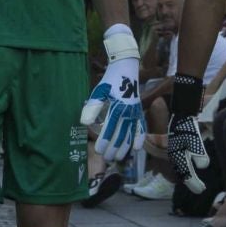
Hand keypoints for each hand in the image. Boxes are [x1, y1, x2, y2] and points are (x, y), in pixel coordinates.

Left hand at [79, 25, 142, 164]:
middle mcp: (128, 114)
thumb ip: (93, 107)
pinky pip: (141, 128)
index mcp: (117, 109)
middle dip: (113, 149)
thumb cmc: (110, 80)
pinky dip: (139, 138)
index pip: (109, 130)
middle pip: (120, 136)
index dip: (104, 142)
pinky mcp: (139, 112)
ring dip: (124, 147)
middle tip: (106, 158)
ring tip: (118, 158)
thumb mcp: (99, 91)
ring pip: (130, 135)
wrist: (126, 68)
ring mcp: (135, 113)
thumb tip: (84, 123)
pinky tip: (137, 148)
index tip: (98, 151)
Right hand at [167, 115, 210, 189]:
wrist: (182, 115)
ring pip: (181, 169)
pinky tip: (192, 170)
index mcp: (177, 156)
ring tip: (197, 183)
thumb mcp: (195, 140)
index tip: (202, 190)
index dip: (194, 183)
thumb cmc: (188, 128)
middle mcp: (174, 156)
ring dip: (189, 177)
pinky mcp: (178, 148)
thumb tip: (203, 166)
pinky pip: (181, 163)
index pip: (186, 174)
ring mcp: (175, 152)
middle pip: (182, 173)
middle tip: (201, 189)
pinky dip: (186, 170)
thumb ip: (199, 153)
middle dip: (191, 182)